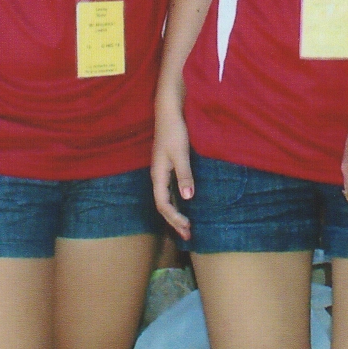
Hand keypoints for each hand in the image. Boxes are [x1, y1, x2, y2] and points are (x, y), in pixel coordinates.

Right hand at [151, 86, 195, 239]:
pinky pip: (170, 191)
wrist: (168, 112)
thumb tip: (187, 197)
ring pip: (167, 199)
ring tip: (188, 226)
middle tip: (188, 236)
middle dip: (175, 221)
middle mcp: (158, 176)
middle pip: (164, 205)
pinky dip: (178, 202)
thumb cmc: (174, 131)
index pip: (163, 204)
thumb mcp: (180, 153)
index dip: (174, 217)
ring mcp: (162, 172)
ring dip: (176, 213)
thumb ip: (184, 175)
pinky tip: (186, 205)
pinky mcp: (168, 167)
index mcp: (158, 175)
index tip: (187, 226)